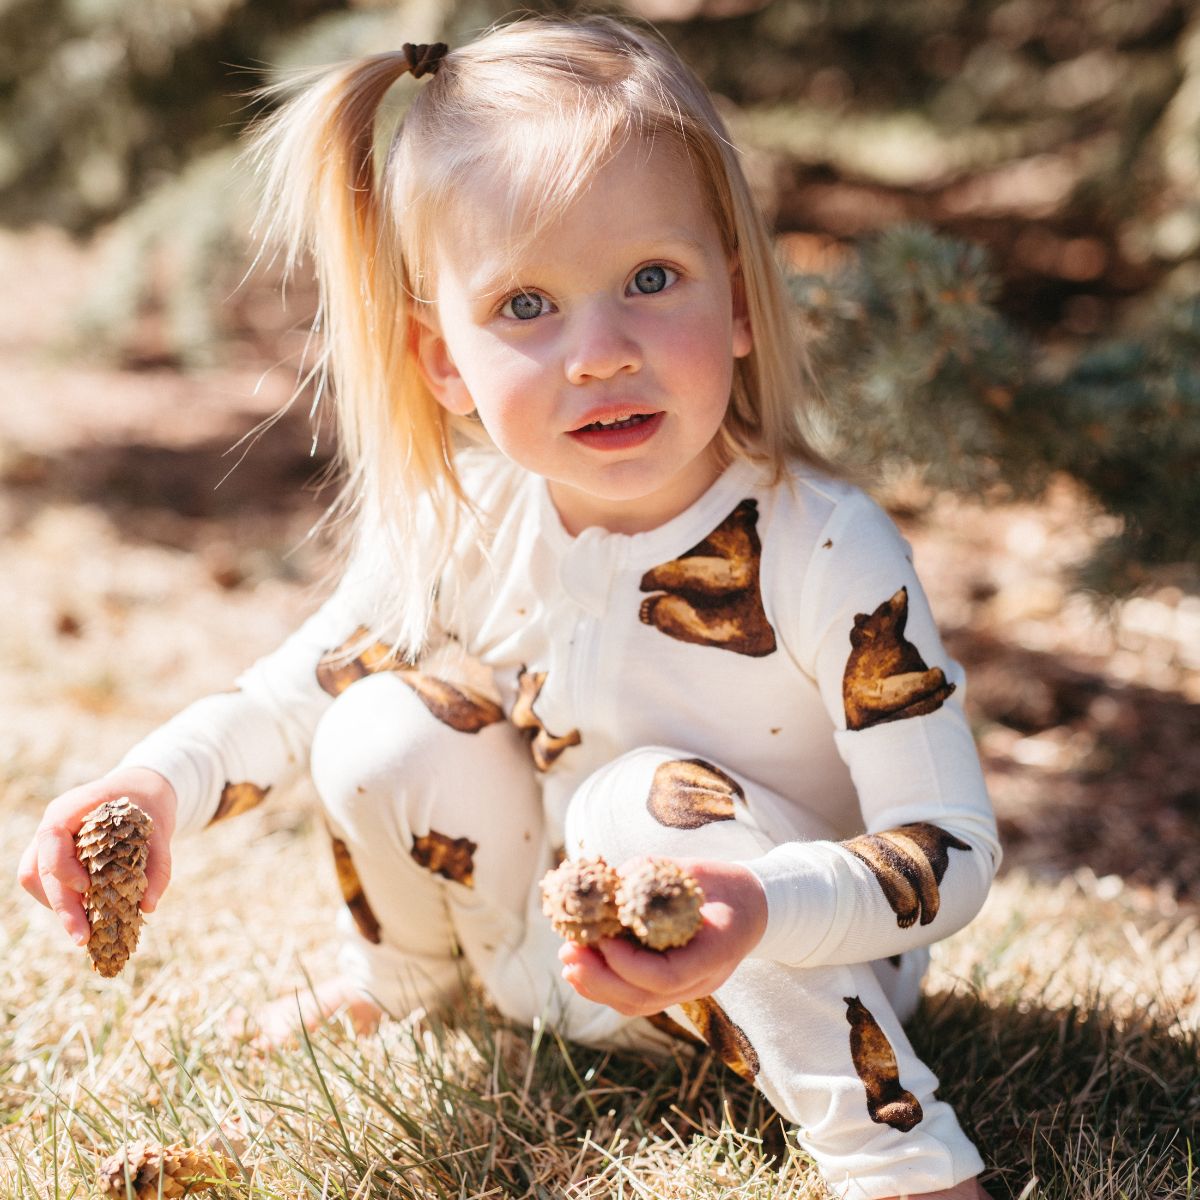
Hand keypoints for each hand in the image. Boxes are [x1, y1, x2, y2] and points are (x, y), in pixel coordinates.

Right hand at [18, 767, 177, 946]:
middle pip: (40, 867)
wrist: (141, 791)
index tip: (87, 888)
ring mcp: (50, 841)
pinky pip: (44, 882)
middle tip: (83, 936)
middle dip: (61, 905)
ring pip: (34, 878)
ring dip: (57, 907)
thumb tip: (148, 906)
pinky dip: (61, 901)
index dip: (63, 866)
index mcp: (74, 807)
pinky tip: (85, 915)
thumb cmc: (148, 807)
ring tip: (85, 931)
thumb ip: (158, 865)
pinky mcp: (54, 856)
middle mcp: (55, 824)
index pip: (52, 836)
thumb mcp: (160, 829)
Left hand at [558, 857, 767, 1016]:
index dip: (628, 963)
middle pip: (646, 999)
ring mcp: (690, 988)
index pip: (667, 976)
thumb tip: (606, 880)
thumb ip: (652, 875)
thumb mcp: (693, 870)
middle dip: (600, 978)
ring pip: (638, 1004)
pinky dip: (606, 985)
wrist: (753, 906)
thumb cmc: (724, 883)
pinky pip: (637, 997)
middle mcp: (704, 979)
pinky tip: (583, 967)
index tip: (603, 937)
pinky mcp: (675, 986)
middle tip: (568, 953)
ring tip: (568, 960)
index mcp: (718, 950)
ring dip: (596, 985)